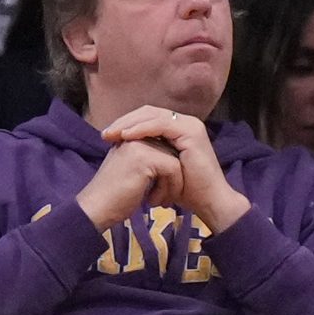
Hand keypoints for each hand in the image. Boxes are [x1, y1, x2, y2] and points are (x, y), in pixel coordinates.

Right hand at [75, 138, 183, 229]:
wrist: (96, 208)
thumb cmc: (113, 197)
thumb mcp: (132, 171)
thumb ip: (148, 161)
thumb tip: (176, 162)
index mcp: (131, 136)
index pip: (163, 144)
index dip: (167, 170)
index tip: (162, 192)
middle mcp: (135, 135)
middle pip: (171, 152)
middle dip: (171, 178)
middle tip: (163, 199)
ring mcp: (140, 144)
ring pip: (175, 161)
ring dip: (171, 185)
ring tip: (158, 201)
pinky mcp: (146, 157)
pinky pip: (174, 169)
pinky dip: (170, 188)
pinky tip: (153, 201)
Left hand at [100, 107, 249, 230]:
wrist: (209, 202)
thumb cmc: (186, 191)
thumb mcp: (161, 168)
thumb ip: (148, 154)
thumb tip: (124, 149)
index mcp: (179, 127)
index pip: (148, 117)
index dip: (126, 123)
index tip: (107, 137)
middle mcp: (185, 122)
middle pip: (148, 112)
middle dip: (124, 122)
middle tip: (104, 134)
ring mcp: (190, 125)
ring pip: (152, 116)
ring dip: (129, 124)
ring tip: (111, 135)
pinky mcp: (191, 132)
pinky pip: (160, 125)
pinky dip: (141, 129)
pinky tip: (126, 136)